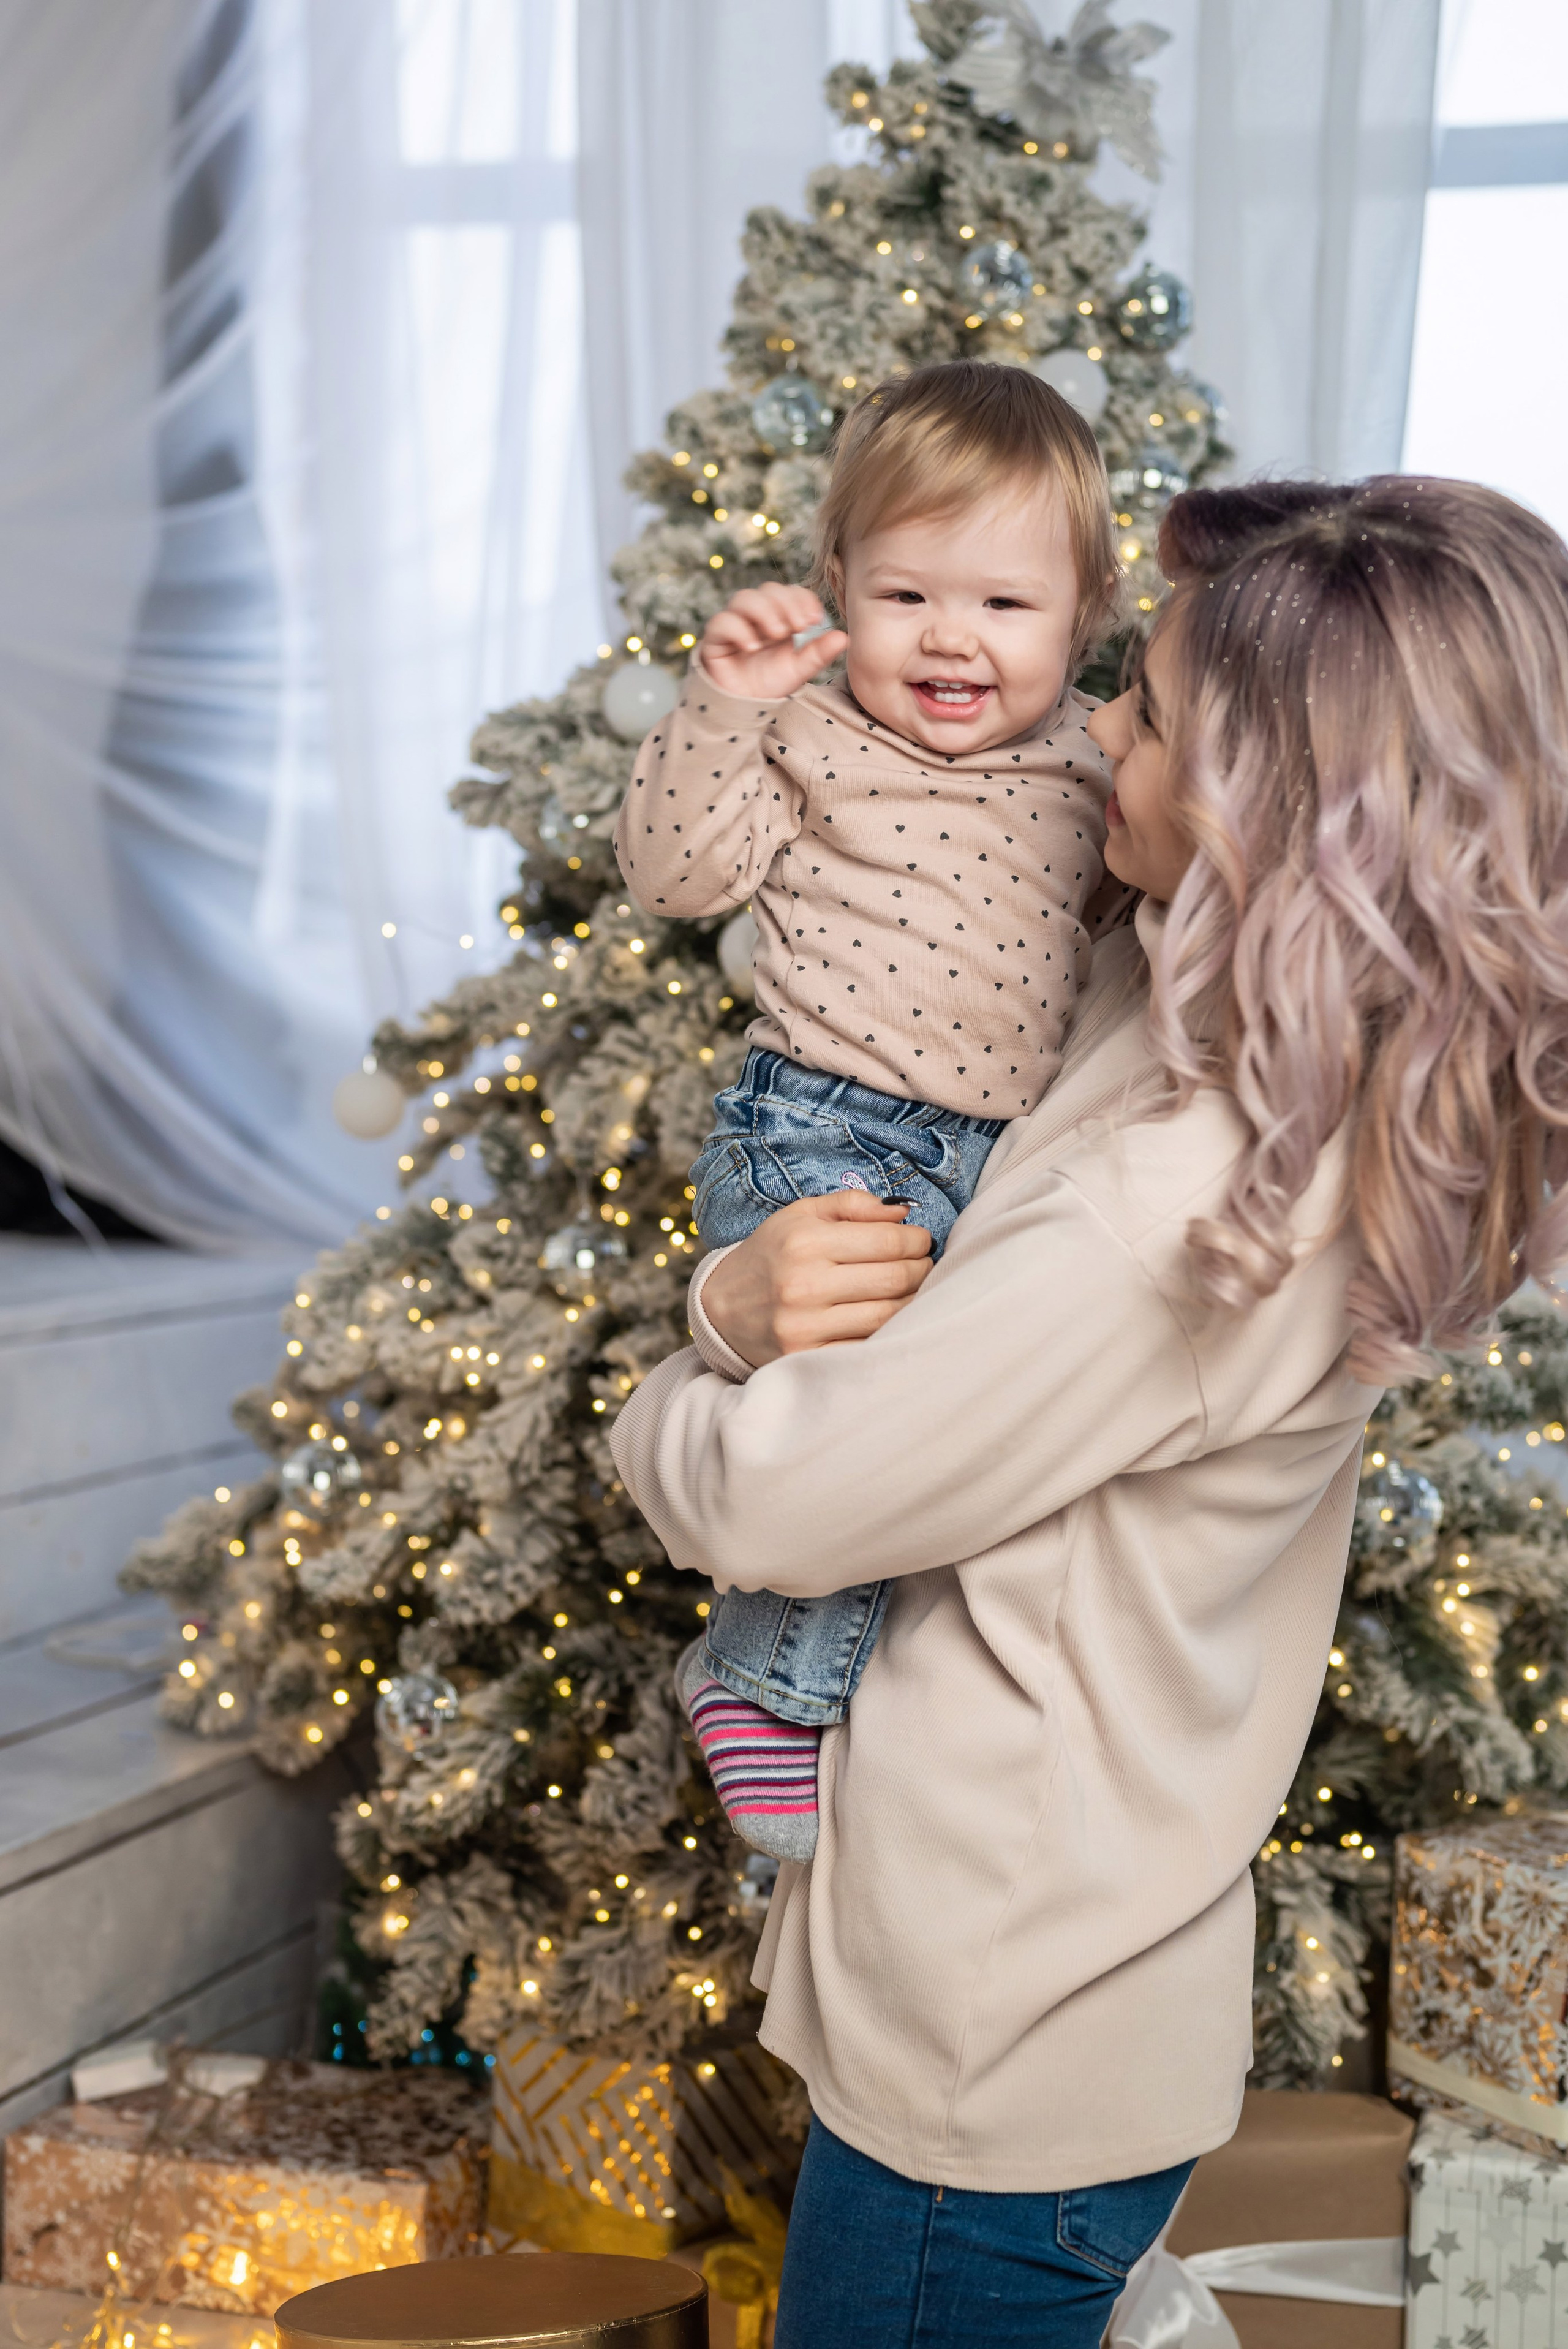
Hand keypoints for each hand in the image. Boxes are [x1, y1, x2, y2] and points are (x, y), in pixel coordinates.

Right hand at [701, 584, 848, 702]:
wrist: (744, 708)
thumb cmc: (770, 684)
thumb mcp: (800, 669)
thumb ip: (819, 653)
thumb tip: (843, 637)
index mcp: (778, 617)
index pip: (790, 593)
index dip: (802, 599)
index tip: (814, 619)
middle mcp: (755, 616)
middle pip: (768, 590)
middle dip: (785, 604)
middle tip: (797, 627)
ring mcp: (734, 624)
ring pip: (744, 598)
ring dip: (764, 611)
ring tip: (776, 634)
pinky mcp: (715, 639)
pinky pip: (721, 622)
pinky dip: (738, 630)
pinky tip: (752, 647)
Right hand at [701, 1191, 932, 1368]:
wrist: (721, 1309)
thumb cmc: (770, 1255)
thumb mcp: (801, 1215)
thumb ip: (852, 1205)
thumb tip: (904, 1211)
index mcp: (805, 1241)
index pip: (887, 1240)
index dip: (917, 1240)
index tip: (921, 1241)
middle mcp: (804, 1284)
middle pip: (895, 1278)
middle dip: (922, 1268)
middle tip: (923, 1264)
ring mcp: (805, 1326)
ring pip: (889, 1315)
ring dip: (913, 1300)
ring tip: (912, 1289)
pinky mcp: (807, 1357)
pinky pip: (868, 1346)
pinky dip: (889, 1331)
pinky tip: (891, 1318)